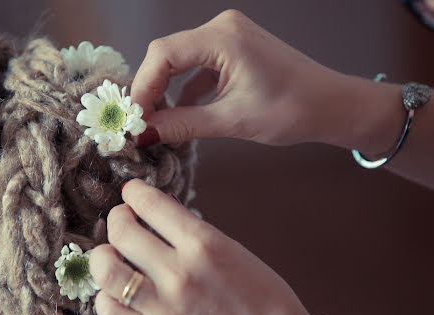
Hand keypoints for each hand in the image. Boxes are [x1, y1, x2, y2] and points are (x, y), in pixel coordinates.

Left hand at [89, 179, 311, 314]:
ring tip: (109, 256)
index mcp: (204, 244)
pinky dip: (105, 299)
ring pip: (107, 271)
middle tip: (121, 221)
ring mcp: (165, 309)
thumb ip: (192, 232)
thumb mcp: (233, 250)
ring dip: (102, 256)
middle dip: (116, 218)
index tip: (132, 193)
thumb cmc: (261, 297)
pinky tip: (114, 293)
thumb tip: (156, 210)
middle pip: (121, 232)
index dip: (133, 192)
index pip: (149, 203)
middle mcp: (180, 273)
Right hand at [131, 10, 379, 147]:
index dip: (143, 87)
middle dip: (151, 90)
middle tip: (141, 124)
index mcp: (223, 37)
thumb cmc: (294, 109)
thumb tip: (144, 133)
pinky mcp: (232, 52)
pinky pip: (196, 68)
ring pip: (179, 62)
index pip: (163, 54)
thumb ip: (182, 125)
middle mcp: (222, 29)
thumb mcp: (231, 121)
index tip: (135, 119)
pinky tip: (180, 116)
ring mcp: (228, 38)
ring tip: (158, 123)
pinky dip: (185, 91)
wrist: (332, 106)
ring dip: (166, 92)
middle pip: (166, 55)